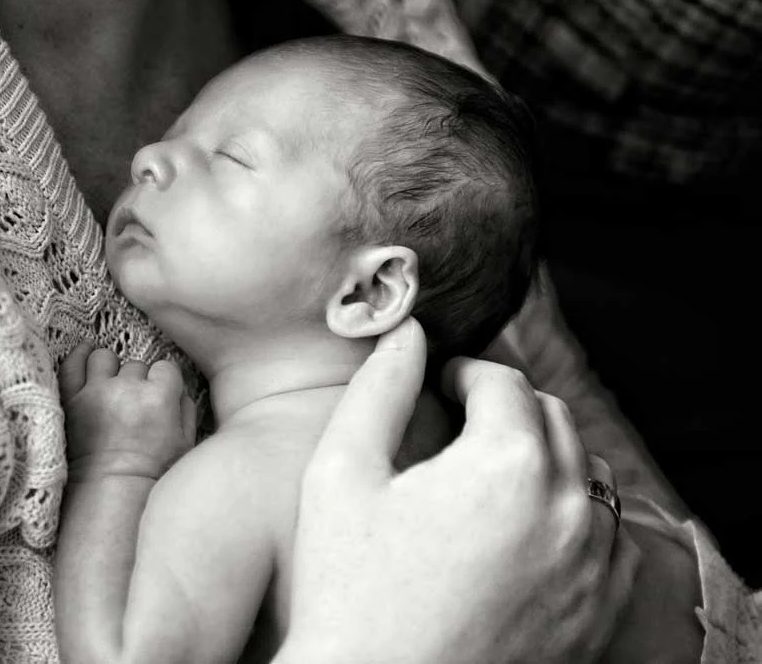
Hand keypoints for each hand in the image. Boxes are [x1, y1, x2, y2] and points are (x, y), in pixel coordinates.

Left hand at [59, 344, 196, 480]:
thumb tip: (178, 389)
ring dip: (110, 369)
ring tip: (110, 386)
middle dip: (138, 381)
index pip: (165, 367)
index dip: (164, 382)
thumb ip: (186, 409)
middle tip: (134, 403)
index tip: (160, 395)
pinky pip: (71, 364)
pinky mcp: (71, 399)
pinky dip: (79, 357)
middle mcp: (126, 389)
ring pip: (104, 358)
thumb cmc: (152, 473)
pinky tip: (86, 357)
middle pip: (135, 365)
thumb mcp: (185, 444)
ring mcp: (95, 392)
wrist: (110, 493)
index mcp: (158, 398)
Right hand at [278, 318, 639, 663]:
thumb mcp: (341, 474)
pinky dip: (575, 519)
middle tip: (462, 424)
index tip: (440, 386)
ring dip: (546, 458)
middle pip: (553, 419)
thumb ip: (377, 391)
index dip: (465, 373)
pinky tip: (525, 532)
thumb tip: (406, 334)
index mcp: (507, 464)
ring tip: (492, 475)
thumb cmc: (350, 590)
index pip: (503, 382)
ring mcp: (593, 568)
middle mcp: (568, 510)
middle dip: (508, 409)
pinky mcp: (600, 615)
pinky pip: (608, 541)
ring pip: (589, 476)